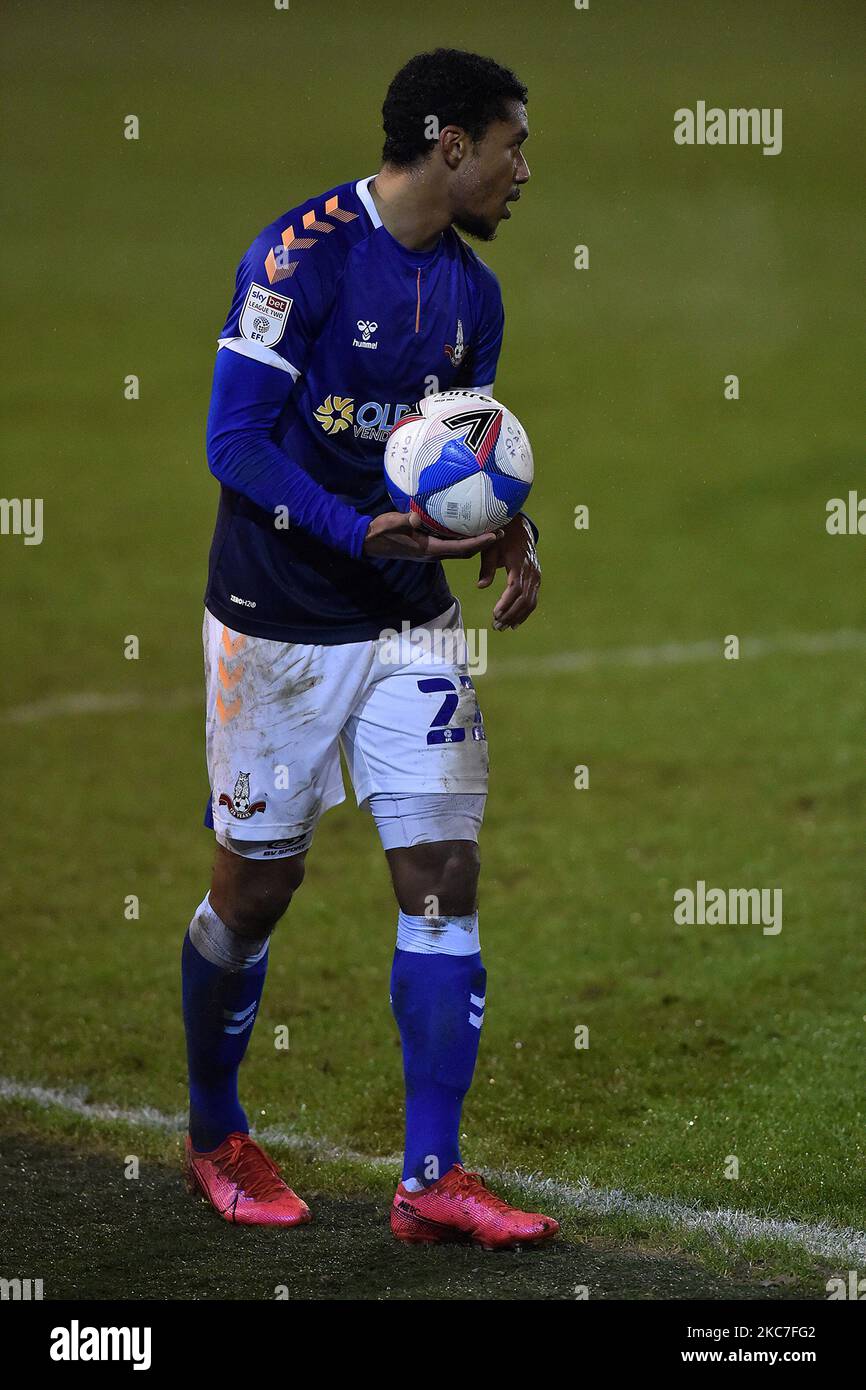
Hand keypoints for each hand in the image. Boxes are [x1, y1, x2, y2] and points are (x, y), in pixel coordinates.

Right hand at [363, 509, 503, 560]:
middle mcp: (433, 554)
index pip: (460, 548)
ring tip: (490, 530)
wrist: (367, 542)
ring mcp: (430, 552)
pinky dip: (463, 539)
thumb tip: (416, 515)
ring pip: (459, 550)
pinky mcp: (426, 547)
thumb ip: (403, 520)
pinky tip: (467, 526)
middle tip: (501, 531)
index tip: (495, 536)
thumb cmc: (379, 532)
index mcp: (428, 549)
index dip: (479, 543)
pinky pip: (450, 545)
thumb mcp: (390, 524)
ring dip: (476, 543)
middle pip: (465, 552)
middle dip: (484, 544)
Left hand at [476, 513, 540, 629]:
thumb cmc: (500, 538)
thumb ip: (487, 568)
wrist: (518, 527)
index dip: (506, 603)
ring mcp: (536, 575)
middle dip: (510, 615)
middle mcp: (531, 571)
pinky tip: (515, 623)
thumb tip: (481, 586)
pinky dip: (525, 612)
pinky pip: (533, 598)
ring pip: (530, 601)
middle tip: (496, 626)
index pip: (515, 588)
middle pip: (524, 599)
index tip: (495, 614)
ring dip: (517, 617)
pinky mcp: (537, 578)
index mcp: (518, 563)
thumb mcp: (490, 549)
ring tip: (503, 627)